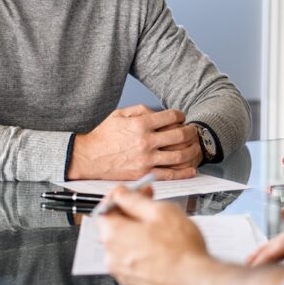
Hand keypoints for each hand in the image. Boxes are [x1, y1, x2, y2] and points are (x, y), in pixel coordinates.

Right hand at [68, 105, 202, 179]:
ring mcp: (146, 159)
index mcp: (140, 124)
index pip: (171, 117)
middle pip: (179, 135)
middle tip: (193, 131)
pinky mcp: (143, 173)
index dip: (181, 116)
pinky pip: (169, 174)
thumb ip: (141, 110)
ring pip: (179, 155)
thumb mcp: (120, 114)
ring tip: (194, 148)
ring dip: (192, 151)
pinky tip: (191, 169)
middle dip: (191, 132)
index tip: (182, 118)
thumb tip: (159, 113)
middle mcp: (145, 141)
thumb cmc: (104, 135)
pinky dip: (183, 172)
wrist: (89, 157)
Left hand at [98, 186, 208, 284]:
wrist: (194, 283)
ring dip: (137, 232)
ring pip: (124, 245)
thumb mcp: (161, 212)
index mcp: (113, 235)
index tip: (131, 192)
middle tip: (150, 203)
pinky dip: (142, 251)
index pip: (104, 209)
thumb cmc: (180, 249)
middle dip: (130, 212)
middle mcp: (112, 256)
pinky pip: (132, 261)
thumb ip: (135, 201)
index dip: (119, 197)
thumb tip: (121, 194)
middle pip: (114, 227)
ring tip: (161, 228)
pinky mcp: (134, 284)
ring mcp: (122, 273)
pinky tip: (162, 248)